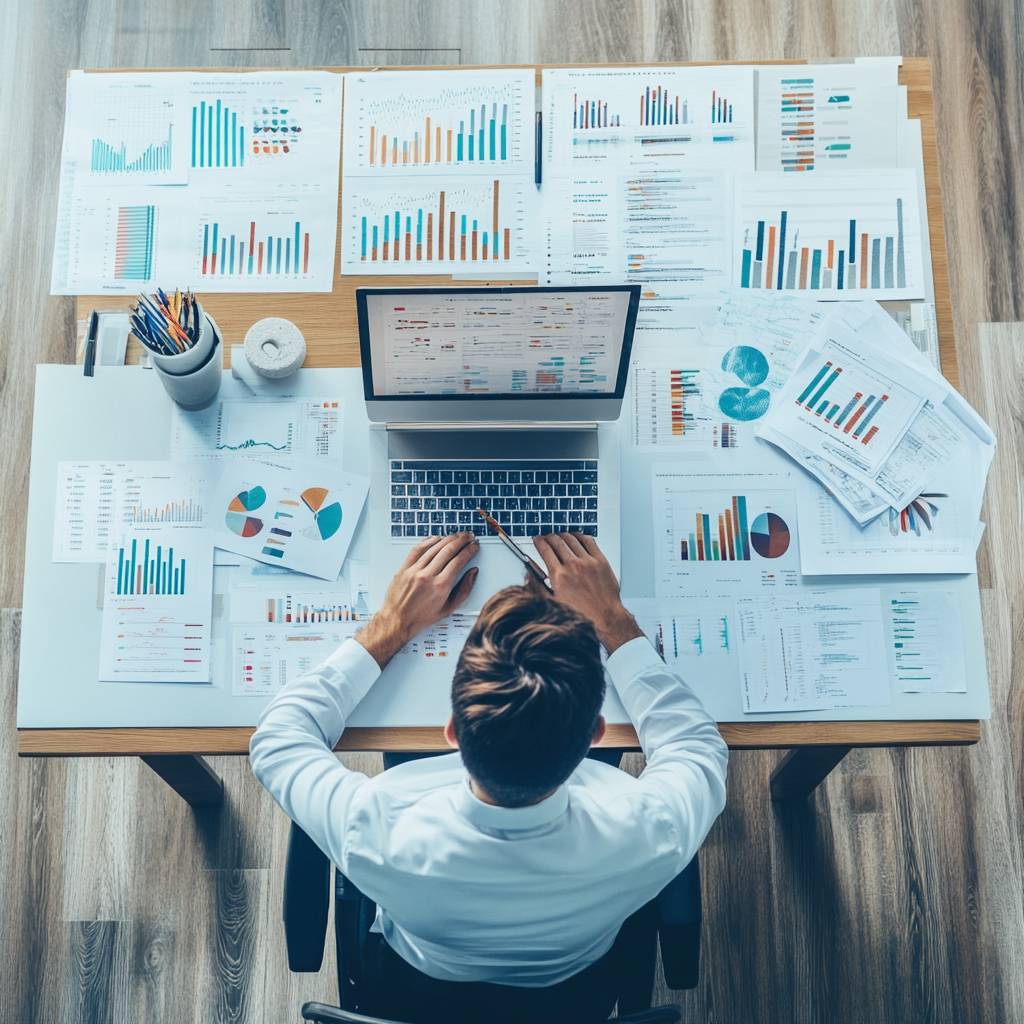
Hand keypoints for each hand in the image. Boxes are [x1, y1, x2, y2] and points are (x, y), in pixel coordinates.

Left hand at [356, 533, 479, 667]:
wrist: (397, 620)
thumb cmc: (421, 617)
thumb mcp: (449, 609)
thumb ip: (464, 590)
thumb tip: (473, 573)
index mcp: (440, 586)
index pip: (459, 560)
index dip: (470, 550)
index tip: (475, 546)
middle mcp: (427, 576)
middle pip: (448, 550)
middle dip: (462, 540)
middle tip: (469, 536)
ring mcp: (414, 570)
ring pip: (434, 547)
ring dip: (448, 538)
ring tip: (456, 536)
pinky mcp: (404, 568)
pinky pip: (417, 549)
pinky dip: (429, 541)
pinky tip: (436, 538)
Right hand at [532, 533, 641, 653]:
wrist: (605, 617)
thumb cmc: (581, 613)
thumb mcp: (553, 602)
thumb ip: (538, 586)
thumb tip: (529, 574)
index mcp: (559, 576)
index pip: (545, 549)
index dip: (539, 541)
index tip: (537, 540)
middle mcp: (573, 566)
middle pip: (557, 541)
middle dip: (549, 537)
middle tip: (546, 537)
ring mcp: (588, 562)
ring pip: (572, 538)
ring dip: (563, 535)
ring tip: (560, 536)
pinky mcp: (601, 561)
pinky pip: (588, 540)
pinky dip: (580, 536)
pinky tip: (577, 537)